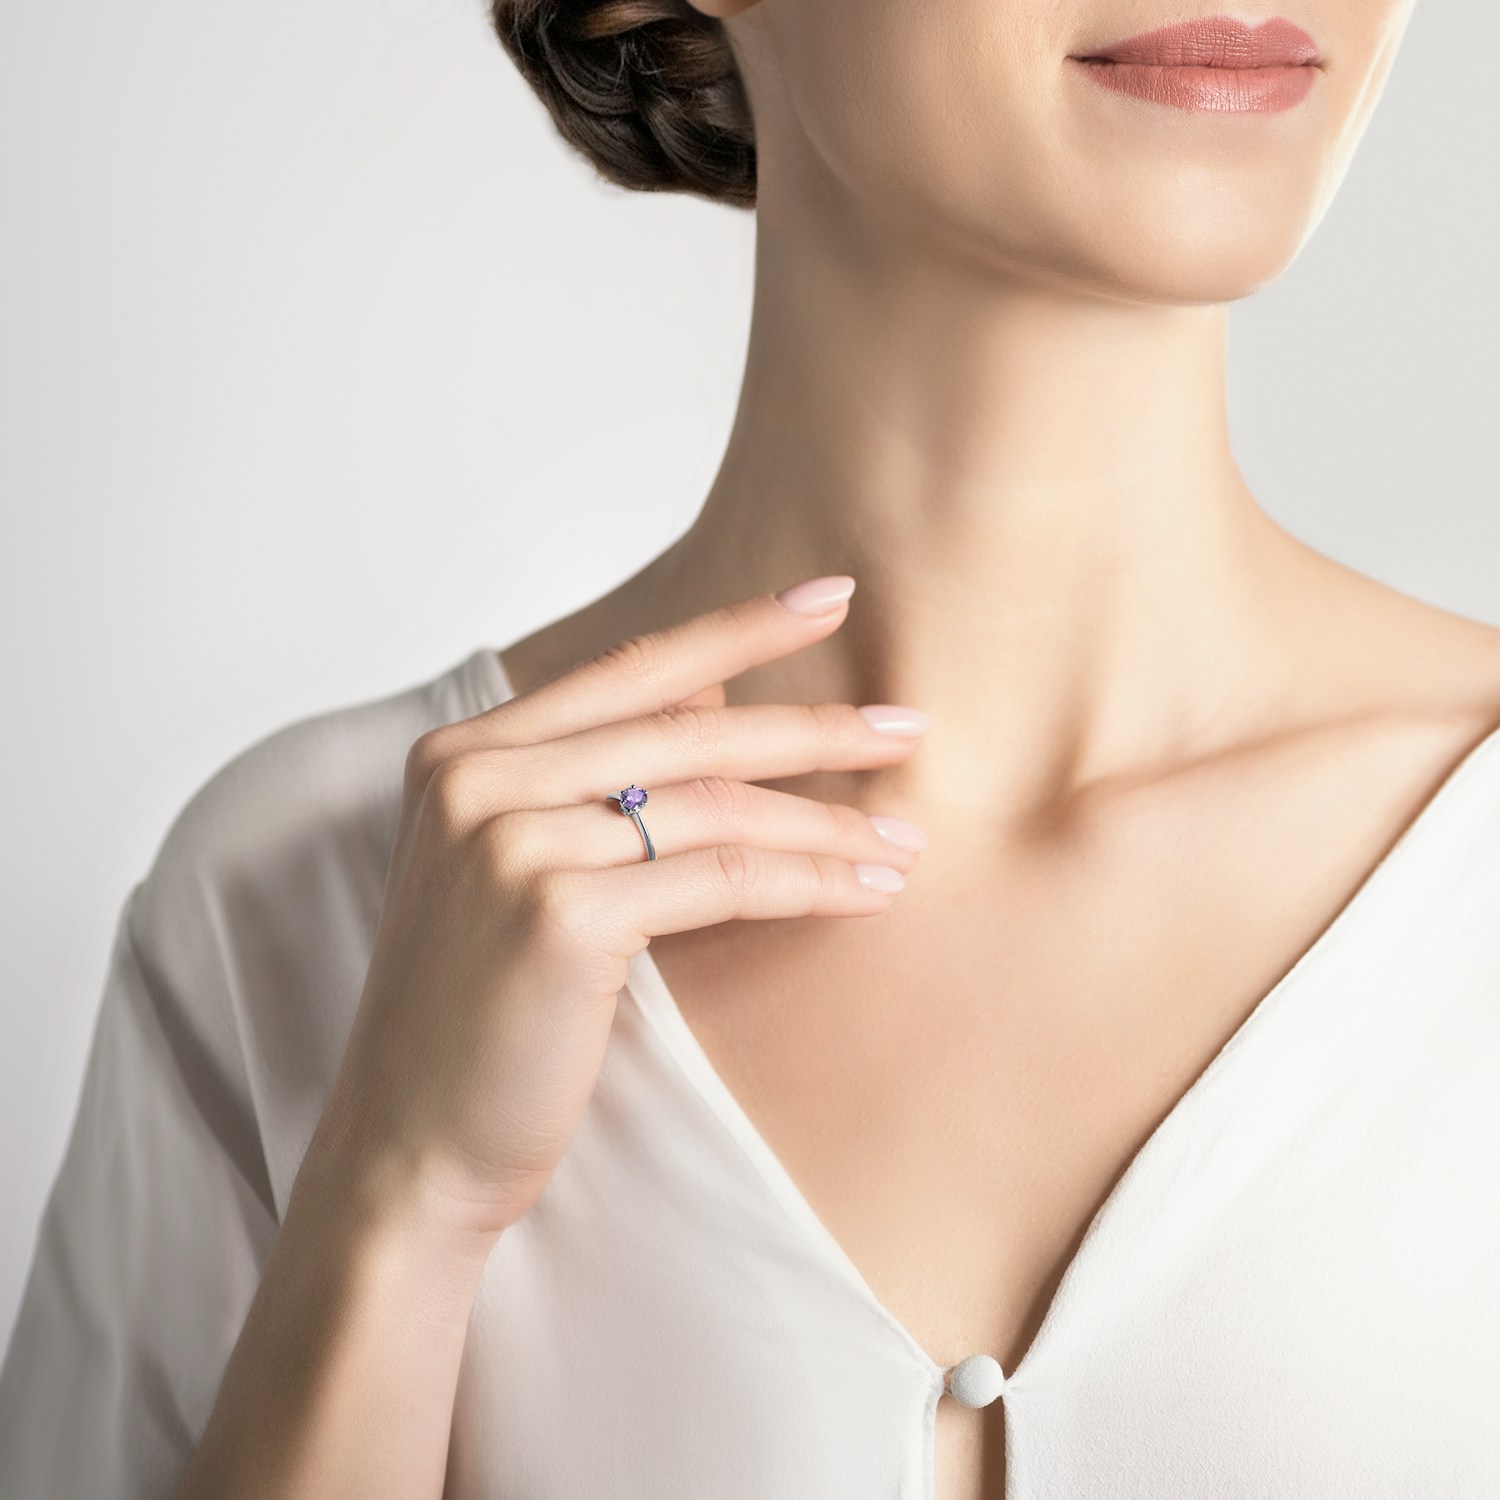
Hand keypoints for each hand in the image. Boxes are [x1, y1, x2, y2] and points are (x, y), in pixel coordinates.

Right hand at [305, 575, 929, 1261]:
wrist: (409, 1144)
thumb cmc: (481, 1015)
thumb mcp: (522, 870)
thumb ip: (598, 777)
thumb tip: (718, 696)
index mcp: (464, 754)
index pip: (629, 669)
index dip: (737, 630)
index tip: (828, 598)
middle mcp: (479, 778)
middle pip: (686, 730)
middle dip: (812, 728)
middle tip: (909, 727)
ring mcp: (511, 840)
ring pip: (715, 806)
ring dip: (827, 823)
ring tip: (904, 839)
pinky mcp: (556, 911)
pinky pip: (719, 879)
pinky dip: (806, 883)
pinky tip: (866, 892)